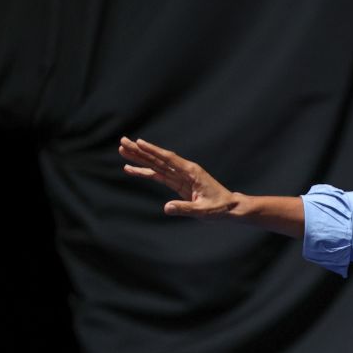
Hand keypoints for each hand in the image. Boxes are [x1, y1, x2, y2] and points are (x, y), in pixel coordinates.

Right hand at [119, 136, 237, 219]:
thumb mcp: (203, 210)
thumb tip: (166, 208)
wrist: (230, 208)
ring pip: (156, 165)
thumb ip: (185, 209)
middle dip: (140, 151)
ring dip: (140, 159)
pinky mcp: (178, 183)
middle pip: (159, 158)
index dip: (153, 151)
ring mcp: (180, 176)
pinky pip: (158, 176)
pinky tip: (132, 169)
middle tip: (122, 142)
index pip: (169, 159)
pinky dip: (145, 172)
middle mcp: (184, 171)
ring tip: (123, 151)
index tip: (138, 142)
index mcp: (191, 172)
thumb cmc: (220, 208)